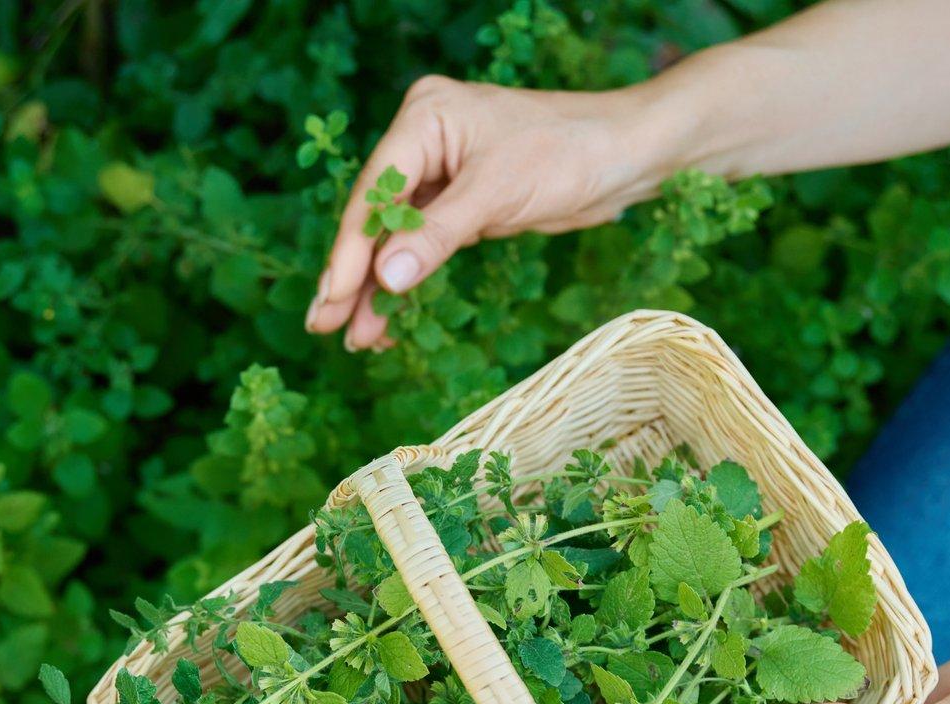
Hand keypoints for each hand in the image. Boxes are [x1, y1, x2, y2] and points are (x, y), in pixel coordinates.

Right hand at [303, 76, 668, 349]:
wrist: (626, 155)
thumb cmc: (568, 152)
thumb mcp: (497, 193)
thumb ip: (437, 235)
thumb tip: (385, 279)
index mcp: (424, 117)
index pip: (375, 190)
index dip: (351, 248)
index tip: (332, 296)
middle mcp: (425, 140)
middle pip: (376, 215)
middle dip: (352, 274)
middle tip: (323, 325)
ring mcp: (442, 173)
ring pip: (396, 237)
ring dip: (376, 288)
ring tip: (354, 339)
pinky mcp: (462, 204)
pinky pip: (422, 247)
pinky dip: (408, 281)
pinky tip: (389, 318)